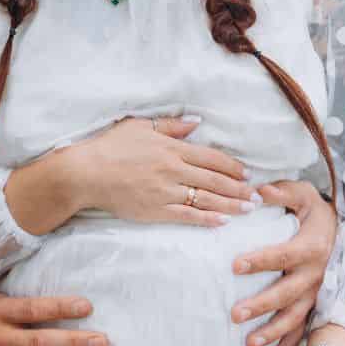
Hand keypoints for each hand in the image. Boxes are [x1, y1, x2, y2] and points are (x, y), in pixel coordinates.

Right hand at [66, 117, 259, 227]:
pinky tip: (222, 222)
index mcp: (171, 148)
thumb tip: (197, 123)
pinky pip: (187, 216)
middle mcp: (173, 169)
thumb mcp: (139, 126)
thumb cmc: (110, 146)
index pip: (211, 157)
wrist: (86, 172)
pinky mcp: (155, 210)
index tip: (247, 174)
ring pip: (206, 199)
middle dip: (239, 189)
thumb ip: (170, 126)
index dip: (232, 166)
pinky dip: (206, 218)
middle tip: (258, 196)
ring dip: (230, 205)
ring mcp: (165, 192)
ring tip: (248, 210)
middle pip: (214, 180)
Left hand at [229, 180, 336, 345]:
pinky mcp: (317, 306)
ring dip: (273, 332)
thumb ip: (282, 191)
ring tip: (248, 345)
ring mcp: (318, 294)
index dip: (260, 260)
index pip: (282, 255)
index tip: (234, 265)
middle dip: (262, 305)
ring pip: (296, 318)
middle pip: (287, 293)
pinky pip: (303, 329)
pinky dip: (288, 345)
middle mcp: (316, 274)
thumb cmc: (317, 211)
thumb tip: (257, 190)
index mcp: (311, 247)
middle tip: (235, 314)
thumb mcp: (304, 194)